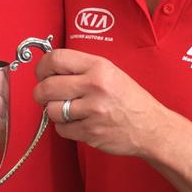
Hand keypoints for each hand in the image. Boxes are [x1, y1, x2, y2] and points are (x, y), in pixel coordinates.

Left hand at [33, 49, 166, 156]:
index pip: (56, 59)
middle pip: (47, 87)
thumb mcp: (110, 72)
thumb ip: (81, 68)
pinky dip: (65, 127)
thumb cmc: (129, 99)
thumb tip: (49, 68)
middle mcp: (95, 87)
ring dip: (54, 111)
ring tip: (68, 110)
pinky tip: (78, 122)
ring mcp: (93, 111)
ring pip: (51, 110)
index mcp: (99, 67)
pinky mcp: (90, 133)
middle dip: (40, 92)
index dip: (42, 66)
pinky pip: (61, 129)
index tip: (42, 73)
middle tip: (45, 94)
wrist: (150, 127)